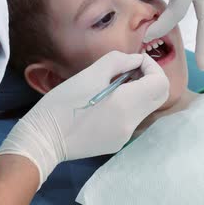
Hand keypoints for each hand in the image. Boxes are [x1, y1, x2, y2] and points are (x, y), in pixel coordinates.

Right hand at [0, 51, 168, 188]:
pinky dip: (127, 106)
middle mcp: (131, 123)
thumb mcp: (88, 74)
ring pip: (146, 108)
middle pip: (158, 97)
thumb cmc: (62, 104)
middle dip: (149, 79)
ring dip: (137, 92)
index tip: (132, 62)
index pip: (160, 83)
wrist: (43, 140)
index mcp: (126, 104)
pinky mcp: (117, 143)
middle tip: (127, 71)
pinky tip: (104, 103)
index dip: (151, 67)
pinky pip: (132, 119)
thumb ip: (117, 62)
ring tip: (111, 86)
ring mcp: (125, 136)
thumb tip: (135, 61)